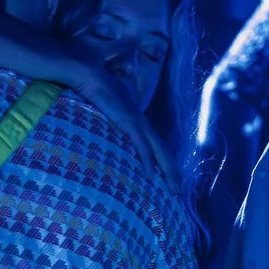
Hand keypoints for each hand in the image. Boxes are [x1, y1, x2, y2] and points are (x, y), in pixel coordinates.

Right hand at [80, 72, 182, 195]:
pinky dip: (147, 161)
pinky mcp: (129, 122)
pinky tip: (150, 175)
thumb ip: (114, 122)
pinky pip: (141, 146)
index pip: (158, 146)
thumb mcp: (109, 111)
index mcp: (140, 121)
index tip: (171, 180)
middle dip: (173, 173)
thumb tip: (112, 132)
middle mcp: (143, 123)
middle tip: (178, 193)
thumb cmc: (97, 91)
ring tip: (173, 189)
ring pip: (159, 152)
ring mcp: (138, 122)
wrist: (90, 75)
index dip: (166, 163)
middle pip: (164, 152)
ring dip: (168, 172)